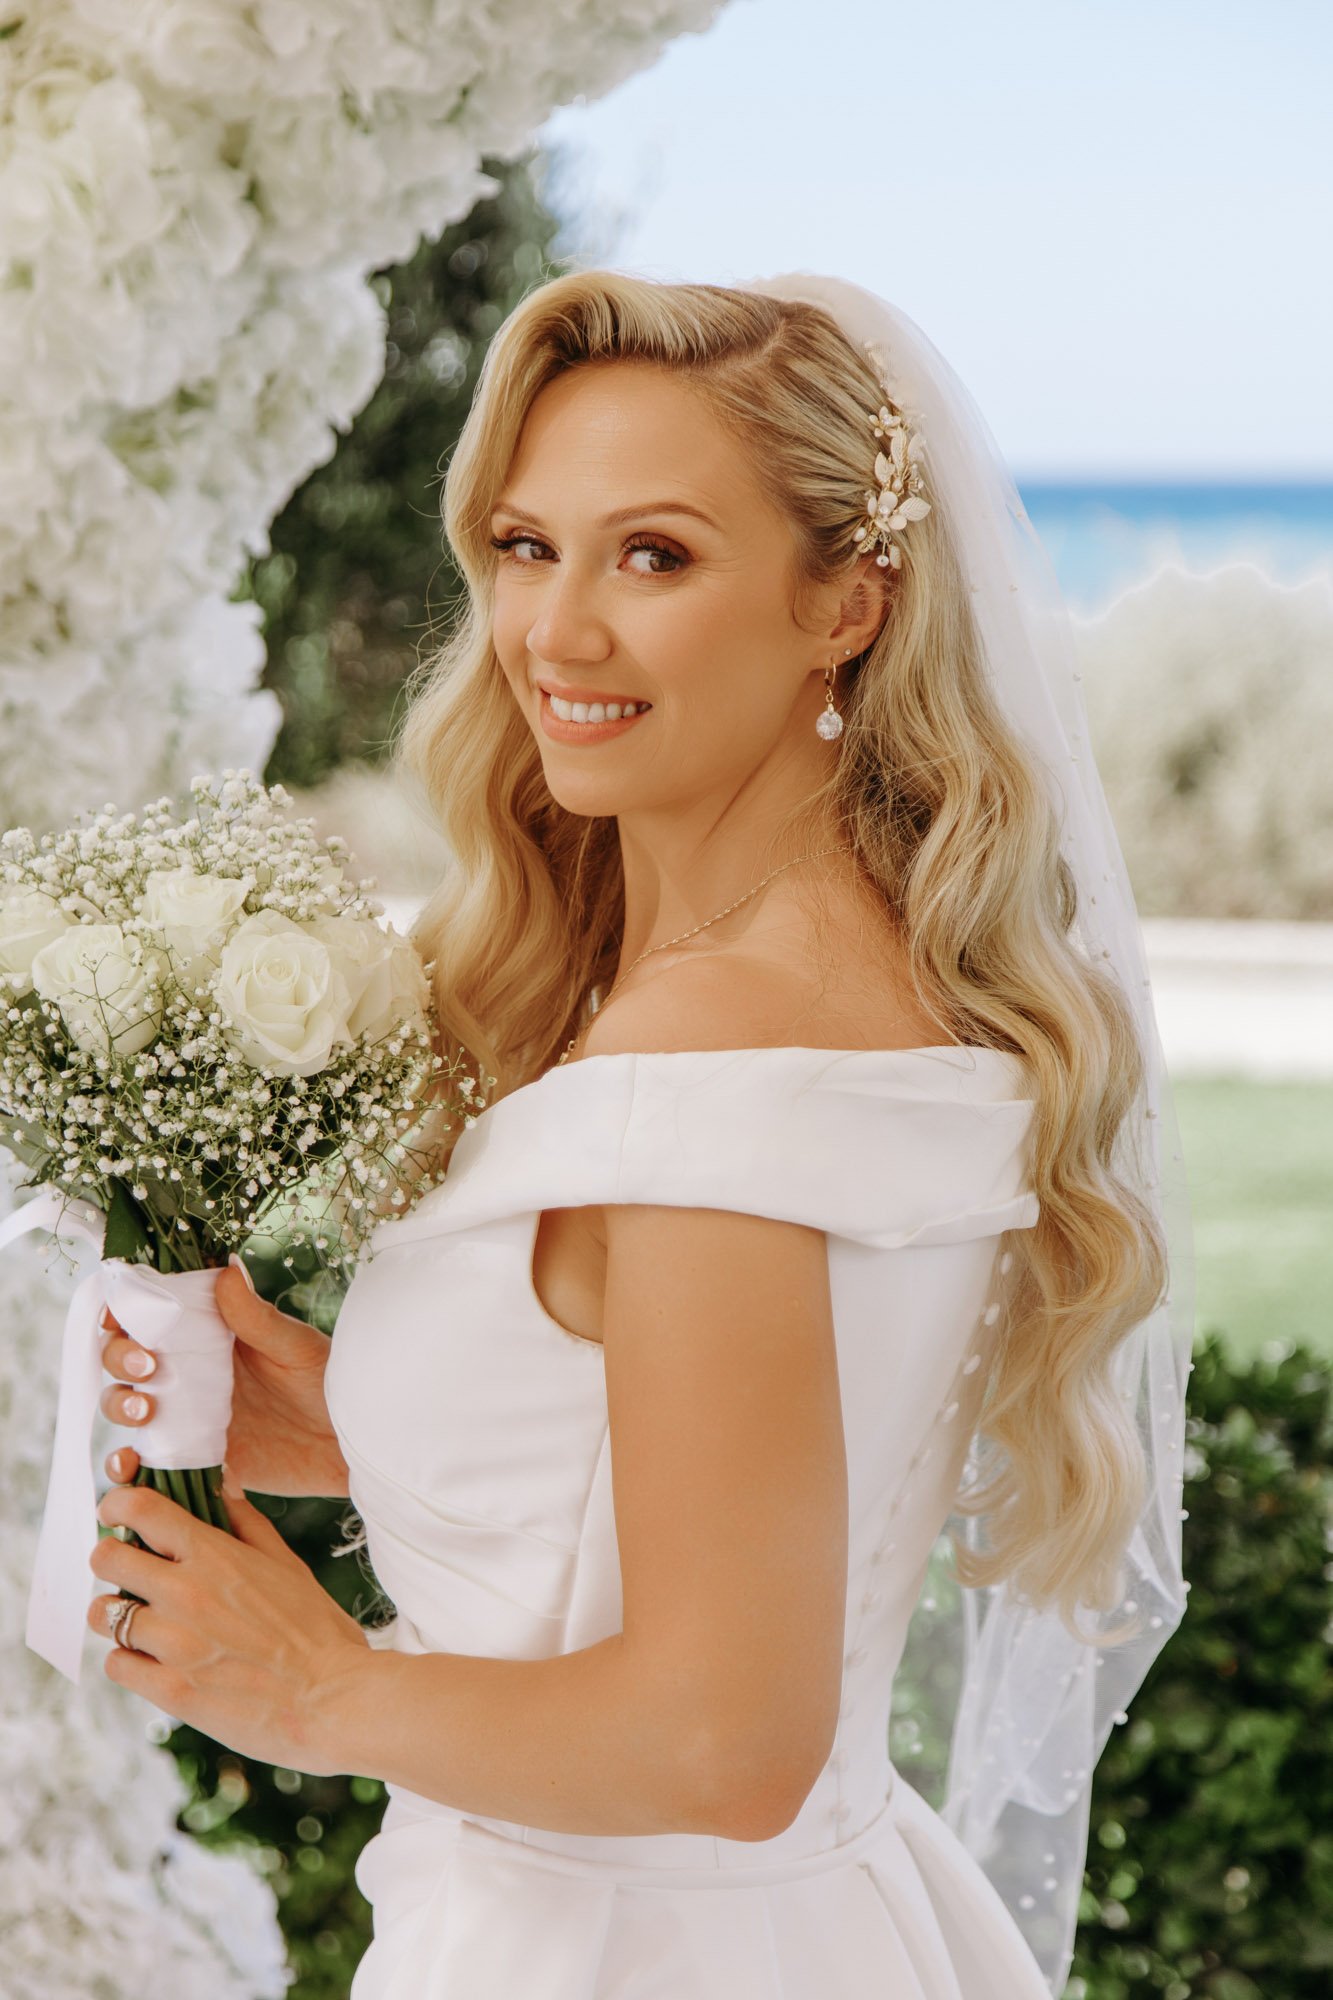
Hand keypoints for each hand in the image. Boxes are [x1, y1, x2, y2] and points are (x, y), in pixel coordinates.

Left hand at [89, 1470, 368, 1772]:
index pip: (141, 1509)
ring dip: (116, 1614)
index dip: (118, 1505)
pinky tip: (155, 1660)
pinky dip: (129, 1660)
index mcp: (215, 1556)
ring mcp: (174, 1645)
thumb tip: (221, 1481)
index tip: (117, 1514)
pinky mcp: (170, 1691)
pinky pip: (116, 1665)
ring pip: (102, 1615)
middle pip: (106, 1558)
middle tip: (130, 1572)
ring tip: (144, 1622)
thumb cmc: (317, 1631)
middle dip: (112, 1559)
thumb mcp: (287, 1564)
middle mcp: (186, 1594)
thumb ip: (245, 1522)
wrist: (333, 1700)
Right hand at [100, 1257, 349, 1498]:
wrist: (350, 1447)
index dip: (122, 1312)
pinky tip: (132, 1464)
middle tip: (146, 1367)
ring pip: (125, 1405)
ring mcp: (186, 1416)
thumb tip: (226, 1272)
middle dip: (119, 1357)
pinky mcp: (192, 1459)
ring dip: (119, 1404)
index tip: (119, 1318)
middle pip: (124, 1357)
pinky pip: (145, 1460)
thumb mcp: (295, 1347)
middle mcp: (189, 1372)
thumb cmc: (328, 1384)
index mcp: (209, 1334)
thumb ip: (257, 1318)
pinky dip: (126, 1464)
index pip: (149, 1314)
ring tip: (145, 1411)